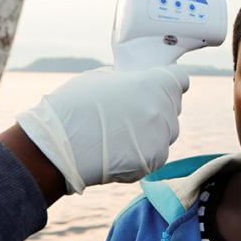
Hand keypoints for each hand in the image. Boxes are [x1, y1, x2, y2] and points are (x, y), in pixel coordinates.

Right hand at [16, 66, 189, 192]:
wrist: (59, 147)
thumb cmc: (74, 106)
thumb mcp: (101, 78)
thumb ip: (128, 80)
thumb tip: (135, 82)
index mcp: (154, 84)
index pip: (181, 79)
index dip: (169, 81)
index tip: (160, 86)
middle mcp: (164, 110)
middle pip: (172, 108)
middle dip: (157, 108)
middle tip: (130, 113)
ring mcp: (161, 138)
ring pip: (165, 133)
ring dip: (151, 132)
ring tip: (120, 133)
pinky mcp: (153, 162)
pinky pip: (155, 154)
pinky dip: (141, 153)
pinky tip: (118, 150)